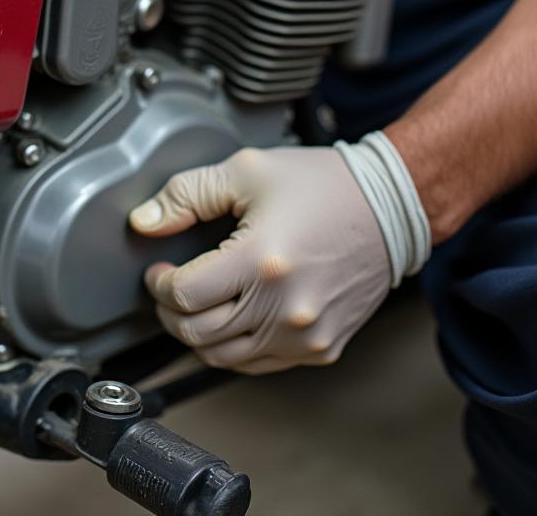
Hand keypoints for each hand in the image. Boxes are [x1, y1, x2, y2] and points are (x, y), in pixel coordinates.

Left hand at [129, 147, 391, 373]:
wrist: (391, 205)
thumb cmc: (322, 185)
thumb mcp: (246, 172)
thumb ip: (187, 194)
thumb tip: (144, 222)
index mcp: (262, 260)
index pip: (184, 296)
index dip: (160, 284)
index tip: (159, 270)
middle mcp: (285, 306)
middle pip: (198, 333)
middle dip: (170, 312)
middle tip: (170, 288)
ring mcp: (305, 334)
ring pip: (224, 357)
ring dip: (197, 334)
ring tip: (196, 303)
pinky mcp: (322, 347)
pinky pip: (259, 364)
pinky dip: (234, 346)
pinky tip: (230, 317)